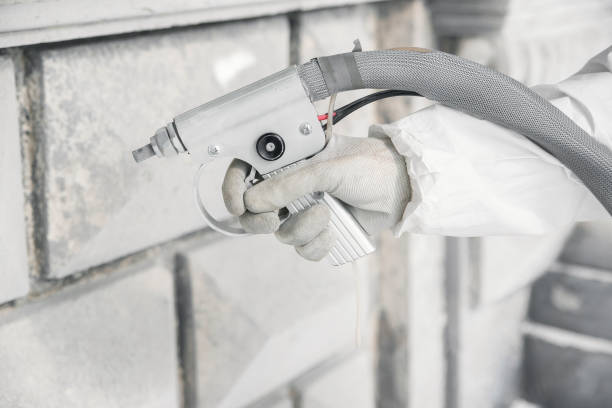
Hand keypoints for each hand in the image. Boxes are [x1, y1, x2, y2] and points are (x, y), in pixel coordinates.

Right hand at [222, 135, 410, 260]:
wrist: (401, 190)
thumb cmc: (369, 167)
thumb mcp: (328, 168)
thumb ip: (290, 184)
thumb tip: (254, 201)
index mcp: (288, 161)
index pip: (246, 172)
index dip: (233, 188)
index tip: (238, 204)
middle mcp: (291, 186)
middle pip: (254, 212)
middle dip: (261, 220)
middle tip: (275, 219)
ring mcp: (304, 210)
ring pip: (281, 234)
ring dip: (302, 230)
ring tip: (327, 215)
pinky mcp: (320, 232)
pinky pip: (303, 249)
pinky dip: (318, 245)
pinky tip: (335, 231)